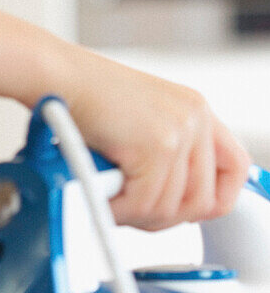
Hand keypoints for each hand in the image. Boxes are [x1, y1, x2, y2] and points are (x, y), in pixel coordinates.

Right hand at [63, 52, 250, 230]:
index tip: (187, 211)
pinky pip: (144, 204)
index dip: (215, 199)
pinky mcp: (156, 146)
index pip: (236, 167)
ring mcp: (179, 131)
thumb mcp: (139, 120)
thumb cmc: (82, 96)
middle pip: (203, 200)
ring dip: (136, 216)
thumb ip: (163, 152)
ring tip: (110, 200)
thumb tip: (173, 203)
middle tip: (132, 211)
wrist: (55, 74)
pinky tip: (101, 194)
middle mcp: (196, 118)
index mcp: (196, 110)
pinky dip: (119, 210)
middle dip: (164, 217)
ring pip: (171, 208)